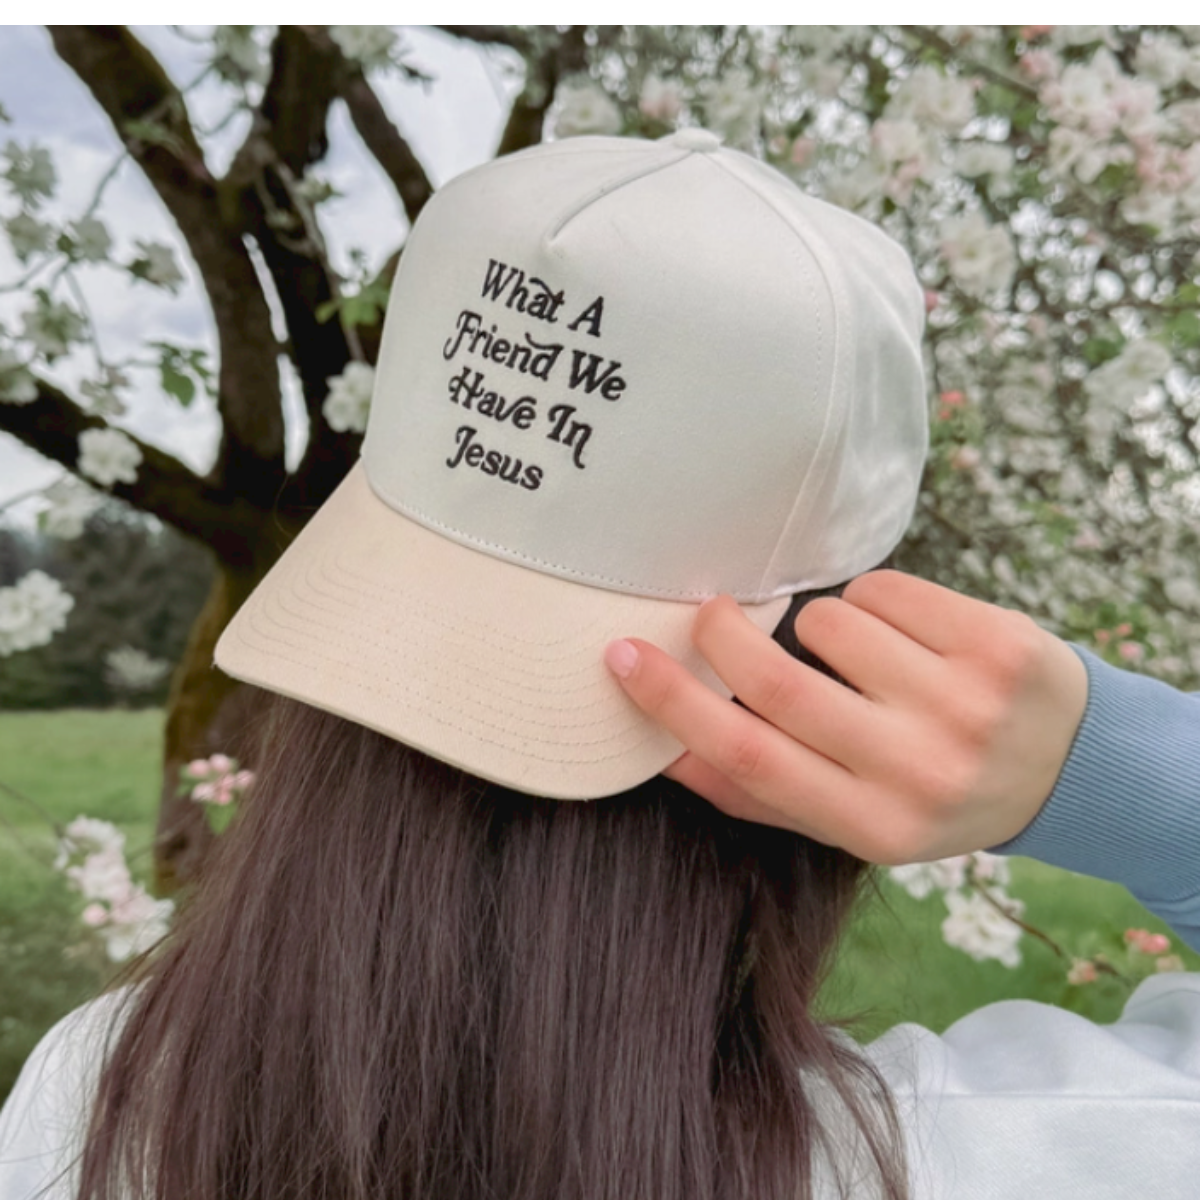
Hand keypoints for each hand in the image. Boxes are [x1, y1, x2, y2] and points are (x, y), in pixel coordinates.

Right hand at [604, 571, 1088, 863]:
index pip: (749, 760)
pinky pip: (883, 589)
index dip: (672, 705)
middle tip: (711, 616)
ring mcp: (962, 702)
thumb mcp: (854, 821)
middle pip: (777, 683)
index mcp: (873, 824)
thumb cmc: (934, 793)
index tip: (622, 657)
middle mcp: (917, 769)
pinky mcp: (994, 642)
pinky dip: (868, 599)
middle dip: (722, 634)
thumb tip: (665, 748)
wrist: (1069, 769)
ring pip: (830, 623)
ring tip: (851, 649)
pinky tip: (899, 630)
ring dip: (817, 623)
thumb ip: (763, 792)